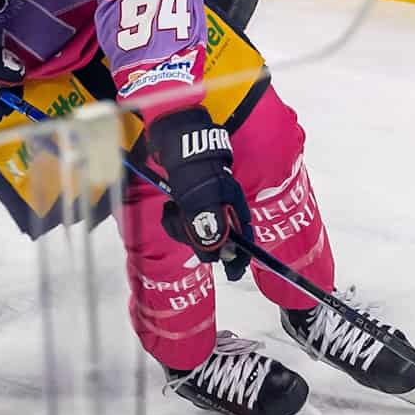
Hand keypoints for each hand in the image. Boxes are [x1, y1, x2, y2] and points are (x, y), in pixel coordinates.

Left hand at [148, 107, 253, 279]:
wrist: (176, 141)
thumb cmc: (192, 168)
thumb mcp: (200, 200)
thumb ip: (209, 227)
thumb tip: (218, 252)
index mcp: (233, 206)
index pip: (244, 238)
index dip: (239, 258)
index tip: (233, 273)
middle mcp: (223, 206)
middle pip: (216, 238)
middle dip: (198, 239)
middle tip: (182, 227)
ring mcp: (206, 203)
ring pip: (197, 230)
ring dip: (182, 227)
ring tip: (172, 212)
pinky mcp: (191, 200)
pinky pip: (185, 219)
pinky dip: (176, 218)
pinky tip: (170, 208)